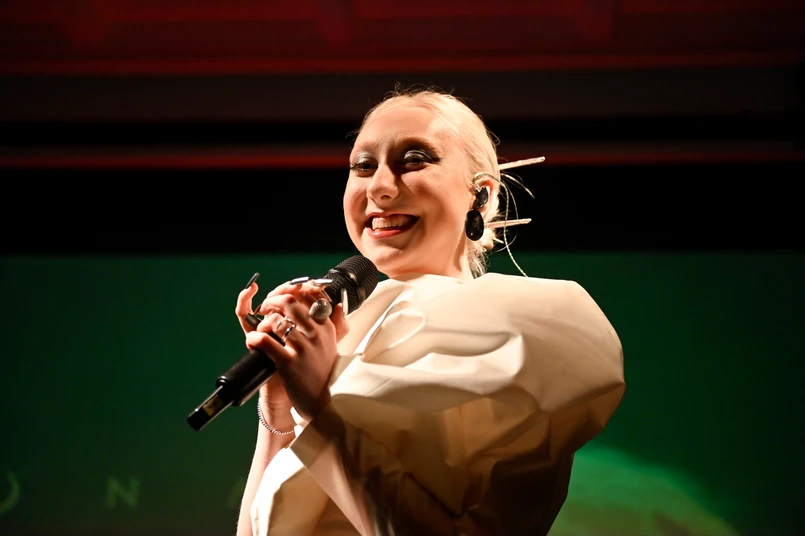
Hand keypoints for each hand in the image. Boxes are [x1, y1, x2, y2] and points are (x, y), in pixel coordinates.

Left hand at [245, 280, 349, 421]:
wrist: (325, 402)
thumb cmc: (324, 373)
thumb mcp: (333, 346)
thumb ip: (336, 324)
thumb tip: (337, 305)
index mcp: (325, 327)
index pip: (307, 296)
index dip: (289, 293)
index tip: (280, 300)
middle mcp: (316, 334)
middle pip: (289, 302)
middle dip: (271, 301)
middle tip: (265, 309)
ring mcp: (303, 348)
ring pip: (275, 320)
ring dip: (262, 321)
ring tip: (259, 329)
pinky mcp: (289, 363)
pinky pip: (265, 341)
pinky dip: (255, 339)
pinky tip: (254, 343)